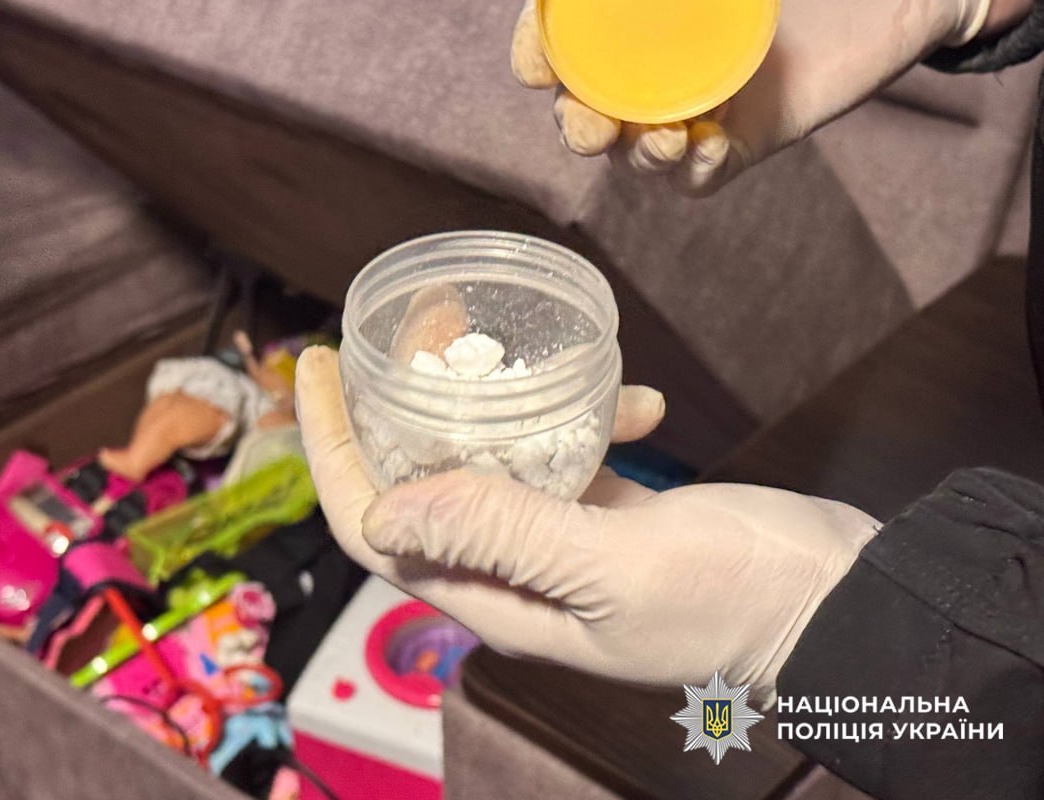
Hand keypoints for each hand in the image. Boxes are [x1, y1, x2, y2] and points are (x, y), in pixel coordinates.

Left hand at [296, 346, 879, 701]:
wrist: (844, 607)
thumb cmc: (739, 598)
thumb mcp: (616, 566)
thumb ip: (505, 535)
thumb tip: (384, 510)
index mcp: (499, 599)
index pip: (377, 527)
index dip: (333, 450)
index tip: (319, 364)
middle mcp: (517, 577)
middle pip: (424, 485)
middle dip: (402, 406)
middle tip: (410, 325)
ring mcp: (564, 548)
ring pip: (494, 463)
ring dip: (497, 402)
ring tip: (510, 341)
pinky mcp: (612, 521)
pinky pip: (569, 458)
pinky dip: (590, 419)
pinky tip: (636, 398)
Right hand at [513, 0, 993, 194]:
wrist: (893, 1)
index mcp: (638, 23)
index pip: (562, 43)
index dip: (535, 54)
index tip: (532, 64)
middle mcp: (655, 70)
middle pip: (585, 112)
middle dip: (575, 126)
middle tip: (590, 127)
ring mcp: (694, 109)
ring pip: (634, 152)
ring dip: (636, 155)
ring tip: (664, 141)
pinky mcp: (741, 142)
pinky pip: (699, 177)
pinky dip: (695, 170)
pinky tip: (713, 145)